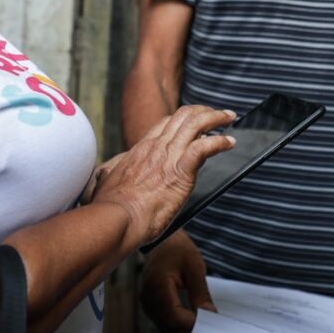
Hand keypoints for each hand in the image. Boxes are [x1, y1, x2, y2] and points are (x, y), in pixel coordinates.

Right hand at [84, 104, 235, 243]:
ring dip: (216, 117)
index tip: (194, 122)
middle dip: (204, 110)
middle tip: (218, 114)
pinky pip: (204, 147)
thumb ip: (108, 174)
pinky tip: (229, 142)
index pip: (165, 123)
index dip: (183, 119)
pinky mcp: (181, 172)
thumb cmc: (110, 209)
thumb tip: (104, 174)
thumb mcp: (104, 182)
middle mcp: (155, 147)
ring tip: (229, 117)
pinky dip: (220, 142)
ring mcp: (168, 157)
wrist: (115, 221)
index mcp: (140, 150)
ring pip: (196, 124)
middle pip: (183, 116)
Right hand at [140, 231, 212, 332]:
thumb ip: (201, 293)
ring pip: (165, 328)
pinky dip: (177, 326)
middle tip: (210, 326)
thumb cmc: (178, 249)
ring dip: (183, 330)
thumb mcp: (195, 267)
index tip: (211, 322)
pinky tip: (191, 322)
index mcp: (158, 286)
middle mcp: (149, 298)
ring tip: (203, 324)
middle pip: (169, 327)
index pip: (175, 316)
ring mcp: (147, 303)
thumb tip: (210, 314)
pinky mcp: (149, 305)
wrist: (162, 240)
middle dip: (190, 330)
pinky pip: (162, 323)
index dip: (192, 324)